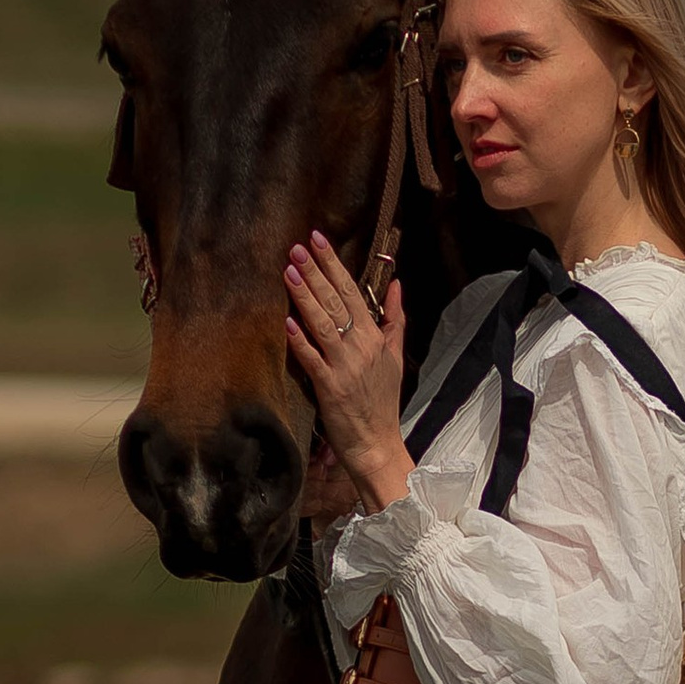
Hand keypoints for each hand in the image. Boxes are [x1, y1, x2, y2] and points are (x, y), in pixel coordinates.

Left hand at [283, 232, 408, 511]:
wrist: (377, 444)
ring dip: (305, 297)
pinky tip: (287, 322)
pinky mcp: (329, 388)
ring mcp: (344, 367)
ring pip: (323, 324)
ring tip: (289, 271)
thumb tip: (397, 284)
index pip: (353, 292)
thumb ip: (395, 318)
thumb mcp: (395, 357)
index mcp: (375, 337)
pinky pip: (312, 360)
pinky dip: (300, 341)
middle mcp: (360, 347)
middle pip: (336, 302)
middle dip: (316, 272)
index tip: (318, 239)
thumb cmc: (382, 401)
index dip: (334, 265)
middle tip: (297, 246)